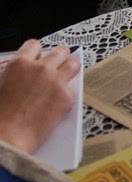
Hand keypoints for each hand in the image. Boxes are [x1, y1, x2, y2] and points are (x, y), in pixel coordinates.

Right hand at [0, 40, 80, 156]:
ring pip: (73, 64)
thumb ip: (14, 73)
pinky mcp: (67, 97)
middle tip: (58, 64)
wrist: (9, 136)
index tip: (39, 56)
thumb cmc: (0, 115)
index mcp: (19, 63)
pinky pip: (73, 88)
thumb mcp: (0, 84)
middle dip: (58, 57)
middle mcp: (40, 68)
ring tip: (67, 75)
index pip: (34, 44)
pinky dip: (67, 93)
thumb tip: (23, 71)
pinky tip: (60, 101)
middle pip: (59, 51)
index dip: (37, 51)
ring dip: (70, 68)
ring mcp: (55, 81)